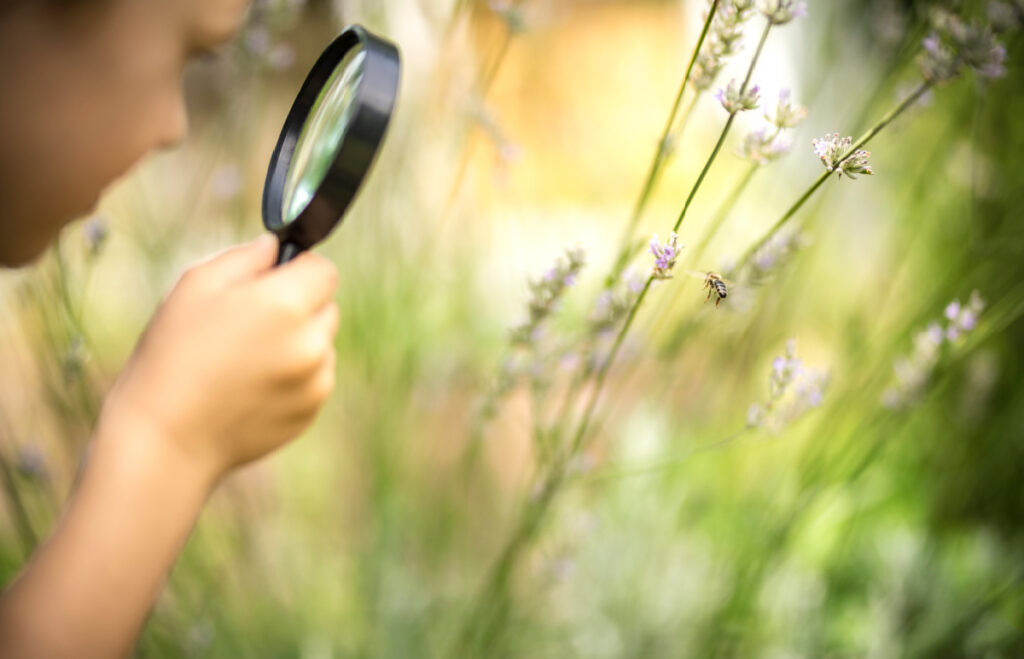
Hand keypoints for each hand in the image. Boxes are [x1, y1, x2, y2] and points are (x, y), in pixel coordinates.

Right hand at [99, 234, 338, 484]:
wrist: (165, 437)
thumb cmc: (172, 354)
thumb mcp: (196, 286)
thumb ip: (247, 257)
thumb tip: (276, 248)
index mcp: (286, 304)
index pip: (324, 269)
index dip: (298, 269)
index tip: (272, 279)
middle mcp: (311, 343)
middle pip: (326, 306)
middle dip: (298, 305)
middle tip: (250, 321)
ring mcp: (315, 381)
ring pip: (322, 344)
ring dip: (298, 342)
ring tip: (245, 359)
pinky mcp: (310, 411)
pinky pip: (314, 379)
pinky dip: (293, 376)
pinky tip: (250, 386)